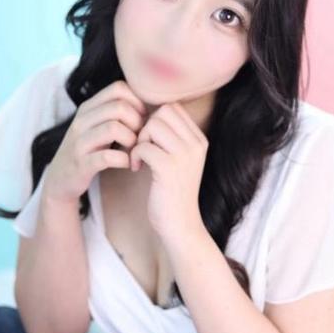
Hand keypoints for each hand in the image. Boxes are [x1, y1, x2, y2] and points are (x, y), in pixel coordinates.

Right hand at [44, 81, 146, 202]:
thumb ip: (115, 112)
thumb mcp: (96, 125)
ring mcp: (80, 142)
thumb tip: (148, 103)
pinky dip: (124, 160)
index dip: (137, 102)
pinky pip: (108, 156)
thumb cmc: (88, 150)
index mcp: (88, 108)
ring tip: (134, 150)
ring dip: (132, 140)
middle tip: (140, 137)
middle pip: (120, 107)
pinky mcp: (82, 164)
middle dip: (137, 122)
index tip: (141, 119)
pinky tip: (127, 163)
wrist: (60, 179)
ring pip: (114, 128)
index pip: (118, 88)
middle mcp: (82, 121)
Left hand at [129, 102, 208, 241]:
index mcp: (199, 140)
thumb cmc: (172, 193)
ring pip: (153, 125)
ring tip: (139, 157)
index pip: (173, 108)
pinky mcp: (169, 168)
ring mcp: (185, 155)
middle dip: (146, 126)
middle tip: (142, 148)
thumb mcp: (179, 161)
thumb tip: (149, 115)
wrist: (180, 224)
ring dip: (139, 139)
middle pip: (163, 111)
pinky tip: (136, 168)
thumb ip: (171, 138)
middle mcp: (196, 144)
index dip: (154, 119)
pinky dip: (134, 155)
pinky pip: (143, 146)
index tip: (149, 140)